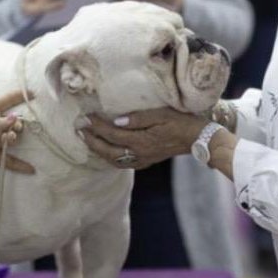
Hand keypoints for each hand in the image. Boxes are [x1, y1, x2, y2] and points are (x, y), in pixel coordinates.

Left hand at [0, 90, 34, 173]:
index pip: (8, 100)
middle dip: (19, 124)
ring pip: (14, 139)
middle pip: (15, 122)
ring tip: (8, 139)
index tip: (35, 94)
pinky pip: (9, 160)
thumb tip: (16, 119)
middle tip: (14, 128)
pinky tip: (31, 169)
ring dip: (14, 138)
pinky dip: (20, 165)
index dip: (21, 96)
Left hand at [82, 108, 204, 169]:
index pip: (112, 133)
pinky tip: (105, 151)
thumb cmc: (181, 122)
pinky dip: (110, 157)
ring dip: (98, 150)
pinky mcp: (146, 161)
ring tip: (87, 140)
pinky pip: (122, 163)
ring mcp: (142, 159)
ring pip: (113, 159)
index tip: (86, 116)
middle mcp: (139, 153)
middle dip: (91, 140)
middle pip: (108, 150)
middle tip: (79, 129)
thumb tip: (117, 121)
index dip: (97, 126)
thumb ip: (138, 118)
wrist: (198, 139)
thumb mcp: (162, 114)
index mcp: (141, 140)